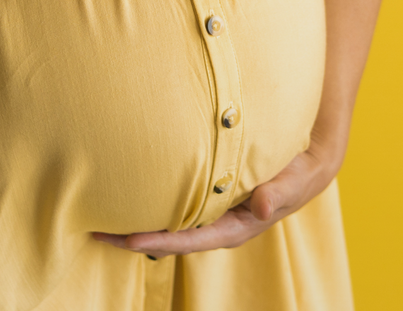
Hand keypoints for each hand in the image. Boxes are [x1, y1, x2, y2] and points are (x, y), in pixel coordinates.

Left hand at [91, 138, 341, 257]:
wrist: (306, 160)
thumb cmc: (299, 170)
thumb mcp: (296, 179)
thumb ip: (280, 191)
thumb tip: (259, 206)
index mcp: (236, 226)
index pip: (193, 239)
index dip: (162, 241)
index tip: (130, 240)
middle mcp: (218, 221)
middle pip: (171, 236)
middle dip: (135, 237)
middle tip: (96, 232)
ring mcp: (210, 209)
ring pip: (169, 220)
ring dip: (136, 219)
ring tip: (98, 216)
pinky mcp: (206, 192)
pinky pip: (175, 200)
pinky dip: (151, 199)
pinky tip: (125, 188)